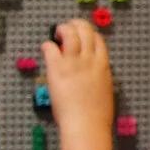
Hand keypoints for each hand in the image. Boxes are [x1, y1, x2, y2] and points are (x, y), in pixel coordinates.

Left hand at [42, 19, 114, 136]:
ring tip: (55, 36)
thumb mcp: (104, 89)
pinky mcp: (57, 68)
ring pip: (69, 33)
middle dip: (75, 25)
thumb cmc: (96, 113)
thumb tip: (91, 72)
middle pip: (85, 30)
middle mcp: (90, 60)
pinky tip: (45, 50)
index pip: (98, 39)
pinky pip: (49, 47)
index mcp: (103, 65)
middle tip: (65, 30)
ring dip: (61, 29)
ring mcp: (73, 62)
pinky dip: (46, 45)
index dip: (88, 34)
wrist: (86, 124)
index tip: (80, 37)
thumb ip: (98, 76)